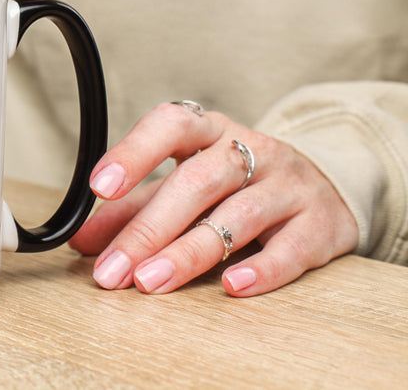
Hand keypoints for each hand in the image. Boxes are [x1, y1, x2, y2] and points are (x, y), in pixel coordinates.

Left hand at [68, 102, 357, 296]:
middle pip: (197, 182)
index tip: (100, 186)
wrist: (330, 186)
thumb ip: (135, 208)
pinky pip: (291, 249)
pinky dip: (261, 270)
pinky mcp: (321, 225)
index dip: (134, 152)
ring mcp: (290, 186)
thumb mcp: (185, 183)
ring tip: (149, 281)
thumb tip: (81, 239)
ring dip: (188, 253)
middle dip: (148, 228)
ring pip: (237, 216)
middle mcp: (252, 151)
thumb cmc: (240, 184)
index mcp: (210, 132)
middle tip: (111, 269)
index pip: (171, 125)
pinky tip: (231, 286)